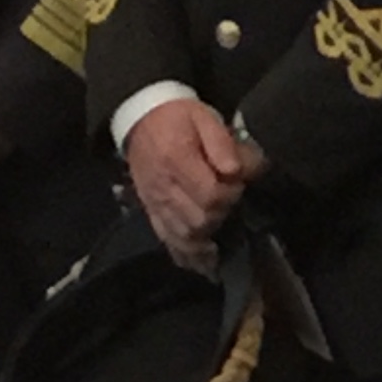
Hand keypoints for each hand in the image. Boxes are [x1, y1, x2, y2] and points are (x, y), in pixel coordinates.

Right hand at [124, 99, 254, 265]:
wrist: (141, 119)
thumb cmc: (178, 117)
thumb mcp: (204, 118)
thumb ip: (222, 144)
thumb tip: (236, 172)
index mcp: (178, 162)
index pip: (210, 195)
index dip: (231, 195)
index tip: (240, 186)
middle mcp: (164, 188)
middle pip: (198, 221)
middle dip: (222, 218)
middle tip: (233, 206)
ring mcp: (155, 204)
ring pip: (183, 237)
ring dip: (207, 242)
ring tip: (224, 242)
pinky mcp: (152, 212)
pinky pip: (167, 241)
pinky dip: (187, 255)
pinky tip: (204, 264)